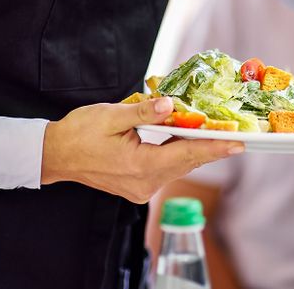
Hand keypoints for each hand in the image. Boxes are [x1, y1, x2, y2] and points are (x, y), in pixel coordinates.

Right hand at [40, 98, 243, 202]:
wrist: (54, 156)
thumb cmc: (78, 133)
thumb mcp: (111, 116)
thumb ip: (144, 112)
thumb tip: (170, 105)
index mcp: (140, 166)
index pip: (186, 154)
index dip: (214, 147)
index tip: (239, 144)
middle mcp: (144, 183)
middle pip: (186, 162)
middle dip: (211, 147)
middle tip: (238, 135)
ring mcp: (141, 189)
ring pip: (177, 166)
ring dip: (195, 150)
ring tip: (219, 135)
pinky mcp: (138, 187)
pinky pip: (166, 169)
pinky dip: (179, 155)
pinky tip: (188, 140)